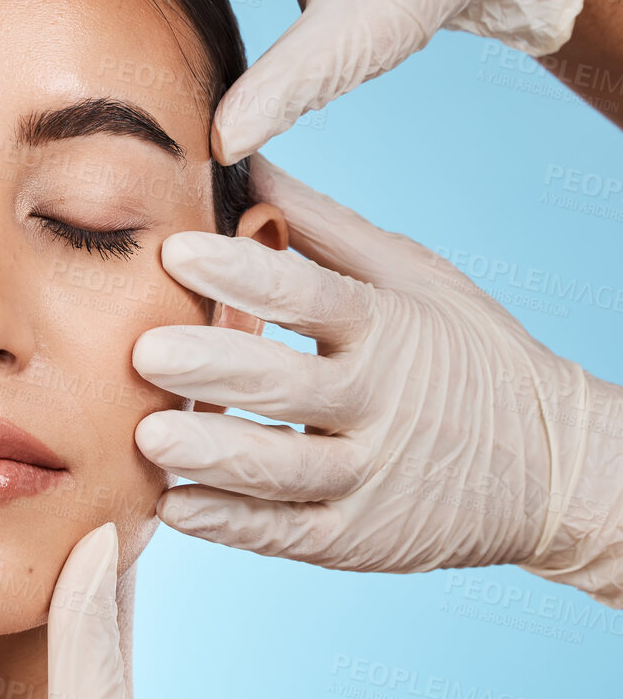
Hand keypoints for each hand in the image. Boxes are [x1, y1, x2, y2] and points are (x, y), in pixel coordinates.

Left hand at [131, 158, 622, 597]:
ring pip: (283, 469)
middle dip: (217, 368)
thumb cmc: (465, 353)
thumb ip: (322, 227)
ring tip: (149, 438)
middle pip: (289, 385)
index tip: (177, 252)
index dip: (245, 274)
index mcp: (387, 328)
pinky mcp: (355, 536)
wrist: (552, 468)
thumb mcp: (411, 277)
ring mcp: (368, 477)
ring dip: (215, 454)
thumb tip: (248, 161)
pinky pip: (286, 532)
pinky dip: (231, 524)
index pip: (311, 297)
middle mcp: (378, 404)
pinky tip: (172, 505)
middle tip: (146, 352)